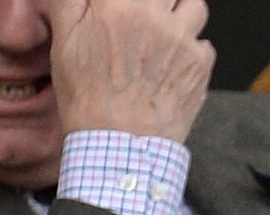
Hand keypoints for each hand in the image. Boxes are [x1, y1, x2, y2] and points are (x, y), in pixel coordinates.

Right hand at [51, 0, 214, 141]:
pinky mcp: (200, 64)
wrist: (118, 144)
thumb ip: (70, 2)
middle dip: (157, 2)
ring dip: (182, 13)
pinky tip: (174, 64)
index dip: (126, 1)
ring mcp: (182, 39)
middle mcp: (154, 16)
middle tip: (148, 16)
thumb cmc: (88, 96)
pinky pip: (205, 44)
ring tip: (169, 30)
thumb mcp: (64, 39)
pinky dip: (193, 50)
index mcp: (116, 4)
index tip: (123, 9)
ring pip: (194, 6)